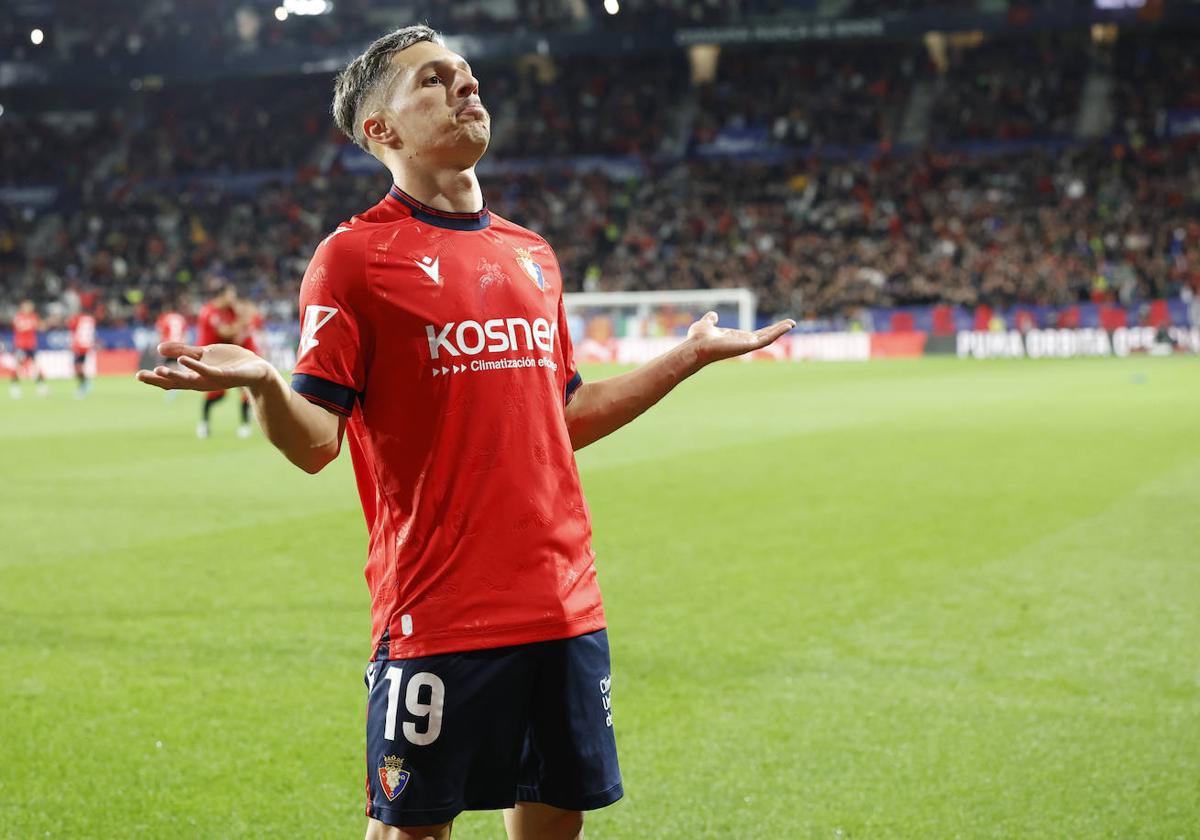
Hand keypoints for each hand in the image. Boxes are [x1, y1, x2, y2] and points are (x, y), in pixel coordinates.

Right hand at [135, 342, 274, 391]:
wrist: (257, 368)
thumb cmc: (230, 362)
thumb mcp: (203, 353)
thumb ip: (183, 351)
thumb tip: (159, 349)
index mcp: (195, 376)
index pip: (172, 380)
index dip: (156, 378)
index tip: (138, 375)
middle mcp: (201, 381)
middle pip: (176, 383)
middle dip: (159, 380)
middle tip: (140, 376)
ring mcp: (213, 380)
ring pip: (190, 380)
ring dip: (174, 376)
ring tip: (158, 370)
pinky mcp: (225, 376)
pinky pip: (208, 372)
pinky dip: (195, 367)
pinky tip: (182, 361)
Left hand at [685, 311, 795, 364]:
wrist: (695, 347)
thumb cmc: (698, 339)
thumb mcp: (706, 324)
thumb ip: (710, 320)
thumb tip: (713, 315)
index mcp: (736, 338)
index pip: (755, 334)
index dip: (766, 329)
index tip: (777, 325)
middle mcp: (743, 343)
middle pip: (765, 336)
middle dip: (778, 330)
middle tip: (791, 323)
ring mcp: (746, 345)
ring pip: (768, 338)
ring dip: (780, 330)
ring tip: (792, 323)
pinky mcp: (748, 346)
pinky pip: (766, 339)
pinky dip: (777, 333)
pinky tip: (786, 326)